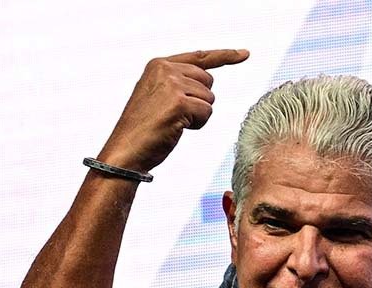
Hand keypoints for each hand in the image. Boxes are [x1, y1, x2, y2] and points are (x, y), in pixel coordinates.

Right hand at [96, 49, 248, 173]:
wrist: (127, 148)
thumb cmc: (144, 127)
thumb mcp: (158, 94)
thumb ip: (179, 81)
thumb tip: (206, 79)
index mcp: (158, 64)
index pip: (200, 57)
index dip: (225, 56)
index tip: (245, 54)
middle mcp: (165, 69)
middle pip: (209, 81)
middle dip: (200, 101)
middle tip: (176, 114)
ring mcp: (172, 84)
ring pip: (209, 99)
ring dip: (197, 115)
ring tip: (173, 121)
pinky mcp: (180, 102)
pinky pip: (207, 112)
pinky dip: (197, 124)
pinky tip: (177, 127)